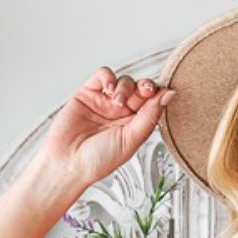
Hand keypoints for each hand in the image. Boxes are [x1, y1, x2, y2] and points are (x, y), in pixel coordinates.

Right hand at [35, 68, 175, 188]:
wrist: (69, 162)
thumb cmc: (99, 160)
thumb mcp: (131, 140)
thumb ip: (150, 117)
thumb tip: (169, 95)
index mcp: (135, 126)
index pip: (152, 103)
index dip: (158, 95)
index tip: (162, 93)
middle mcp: (121, 113)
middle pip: (140, 89)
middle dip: (144, 87)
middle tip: (144, 92)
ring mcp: (105, 102)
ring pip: (124, 80)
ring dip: (125, 87)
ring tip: (117, 103)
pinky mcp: (88, 92)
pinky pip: (103, 75)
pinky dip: (109, 77)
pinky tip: (109, 90)